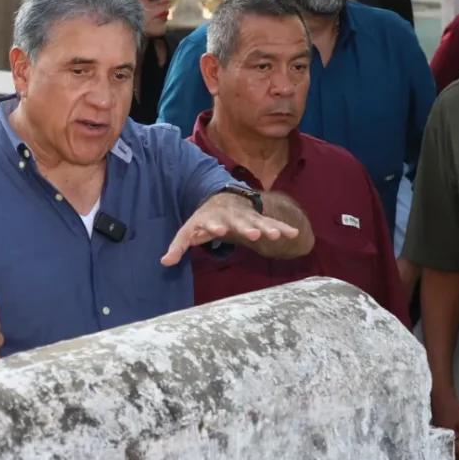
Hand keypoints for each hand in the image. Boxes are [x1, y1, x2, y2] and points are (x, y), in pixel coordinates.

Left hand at [161, 193, 297, 265]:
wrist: (222, 197)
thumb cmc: (205, 218)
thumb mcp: (189, 229)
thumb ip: (179, 246)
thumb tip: (164, 262)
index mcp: (213, 218)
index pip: (212, 223)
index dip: (214, 226)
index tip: (217, 230)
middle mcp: (232, 216)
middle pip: (239, 222)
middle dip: (246, 228)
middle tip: (254, 234)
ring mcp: (247, 217)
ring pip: (258, 222)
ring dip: (267, 228)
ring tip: (275, 235)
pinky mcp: (260, 220)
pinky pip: (273, 224)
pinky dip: (283, 227)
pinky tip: (294, 233)